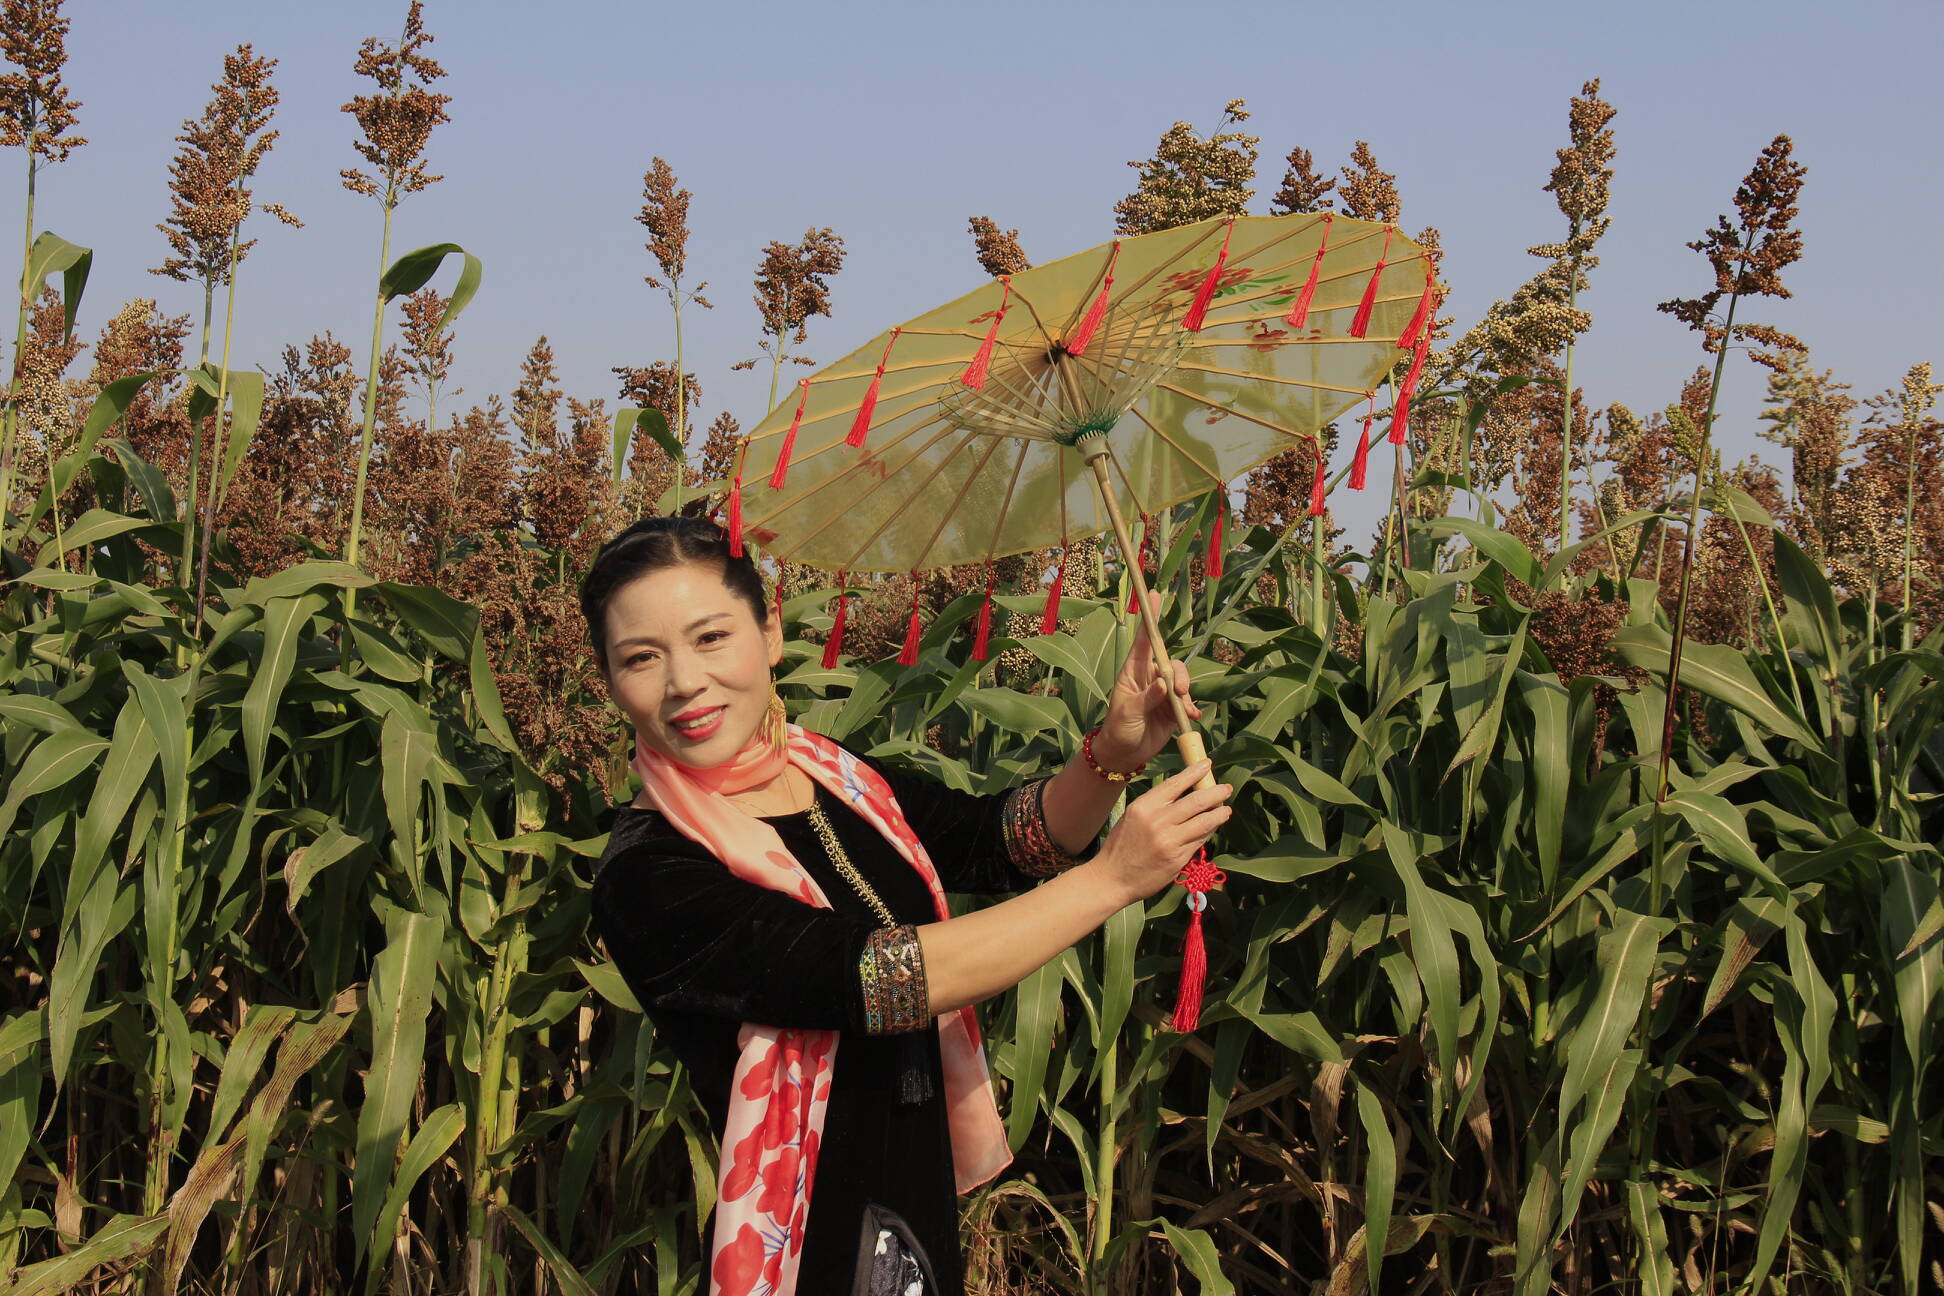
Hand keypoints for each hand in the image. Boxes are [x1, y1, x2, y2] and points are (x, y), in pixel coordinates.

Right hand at [1094, 761, 1231, 902]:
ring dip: (1219, 813)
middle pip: (1196, 801)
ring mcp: (1170, 840)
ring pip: (1204, 821)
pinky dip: (1209, 831)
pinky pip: (1199, 840)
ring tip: (1226, 809)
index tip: (1207, 764)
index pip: (1176, 783)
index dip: (1194, 772)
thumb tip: (1185, 793)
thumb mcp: (1133, 816)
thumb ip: (1157, 805)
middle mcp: (1158, 821)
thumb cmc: (1121, 845)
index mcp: (1144, 806)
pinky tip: (1213, 827)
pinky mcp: (1178, 858)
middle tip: (1227, 788)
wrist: (1112, 878)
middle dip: (1216, 792)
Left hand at [1096, 590, 1199, 770]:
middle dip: (1180, 675)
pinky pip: (1189, 701)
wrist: (1125, 754)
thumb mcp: (1128, 712)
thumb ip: (1147, 697)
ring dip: (1187, 693)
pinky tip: (1192, 716)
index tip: (1153, 594)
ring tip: (1185, 709)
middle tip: (1179, 692)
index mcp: (1133, 671)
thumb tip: (1165, 684)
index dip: (1150, 617)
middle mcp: (1150, 677)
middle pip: (1171, 663)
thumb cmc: (1118, 728)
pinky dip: (1192, 707)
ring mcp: (1163, 692)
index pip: (1144, 640)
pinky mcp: (1173, 708)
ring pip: (1183, 681)